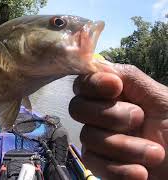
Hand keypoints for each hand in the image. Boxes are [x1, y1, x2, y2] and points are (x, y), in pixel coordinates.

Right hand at [69, 64, 167, 179]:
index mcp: (114, 96)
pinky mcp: (100, 166)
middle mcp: (101, 116)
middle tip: (140, 119)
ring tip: (156, 154)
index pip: (84, 83)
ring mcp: (98, 141)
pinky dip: (120, 170)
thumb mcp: (161, 98)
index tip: (115, 87)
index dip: (93, 83)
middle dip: (110, 115)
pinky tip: (142, 172)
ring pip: (88, 138)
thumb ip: (130, 78)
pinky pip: (94, 164)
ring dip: (126, 147)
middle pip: (77, 108)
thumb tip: (98, 63)